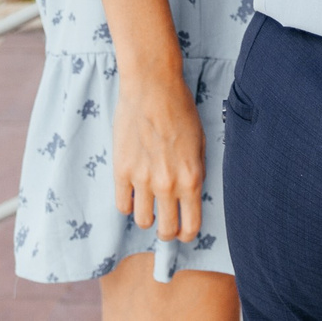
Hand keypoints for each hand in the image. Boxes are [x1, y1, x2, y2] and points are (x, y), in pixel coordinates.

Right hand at [111, 62, 204, 241]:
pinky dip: (128, 204)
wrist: (152, 87)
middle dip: (168, 232)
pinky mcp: (121, 171)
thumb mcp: (200, 142)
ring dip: (147, 217)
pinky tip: (133, 193)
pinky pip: (122, 205)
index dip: (188, 234)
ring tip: (149, 205)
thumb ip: (196, 171)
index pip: (191, 225)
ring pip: (142, 221)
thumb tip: (191, 192)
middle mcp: (167, 184)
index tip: (185, 232)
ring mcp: (142, 179)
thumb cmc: (180, 109)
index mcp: (191, 178)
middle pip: (165, 231)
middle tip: (167, 224)